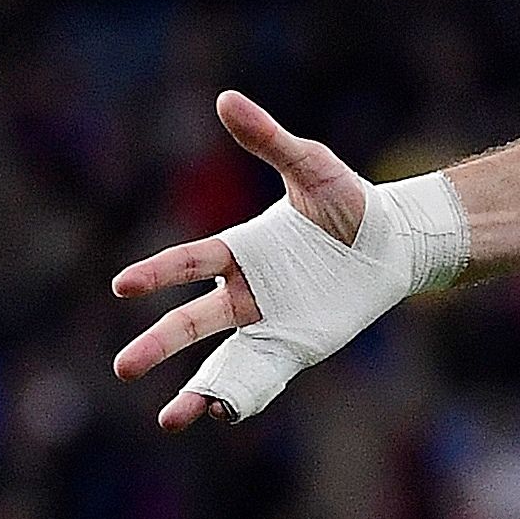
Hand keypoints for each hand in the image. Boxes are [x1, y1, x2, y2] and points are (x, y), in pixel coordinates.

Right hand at [109, 93, 382, 429]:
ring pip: (223, 359)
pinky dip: (245, 395)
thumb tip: (226, 98)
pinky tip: (223, 415)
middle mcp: (244, 291)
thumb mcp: (313, 168)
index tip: (122, 286)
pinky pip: (265, 374)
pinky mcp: (297, 344)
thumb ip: (270, 141)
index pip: (188, 263)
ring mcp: (269, 322)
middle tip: (123, 366)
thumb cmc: (350, 204)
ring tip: (170, 420)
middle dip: (160, 344)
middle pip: (192, 322)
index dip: (157, 274)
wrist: (397, 241)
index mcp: (239, 250)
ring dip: (197, 388)